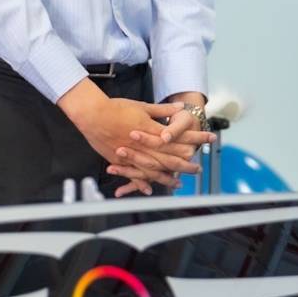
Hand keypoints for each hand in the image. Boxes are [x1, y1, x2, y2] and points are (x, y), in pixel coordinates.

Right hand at [59, 83, 201, 195]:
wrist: (93, 114)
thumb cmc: (116, 108)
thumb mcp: (142, 106)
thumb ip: (162, 110)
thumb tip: (179, 107)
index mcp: (150, 129)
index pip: (176, 137)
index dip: (191, 139)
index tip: (204, 142)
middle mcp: (143, 144)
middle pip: (168, 157)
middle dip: (184, 164)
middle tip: (198, 169)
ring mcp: (131, 154)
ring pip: (152, 169)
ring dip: (166, 177)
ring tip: (178, 183)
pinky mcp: (119, 159)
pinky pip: (133, 173)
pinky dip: (141, 182)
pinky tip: (149, 190)